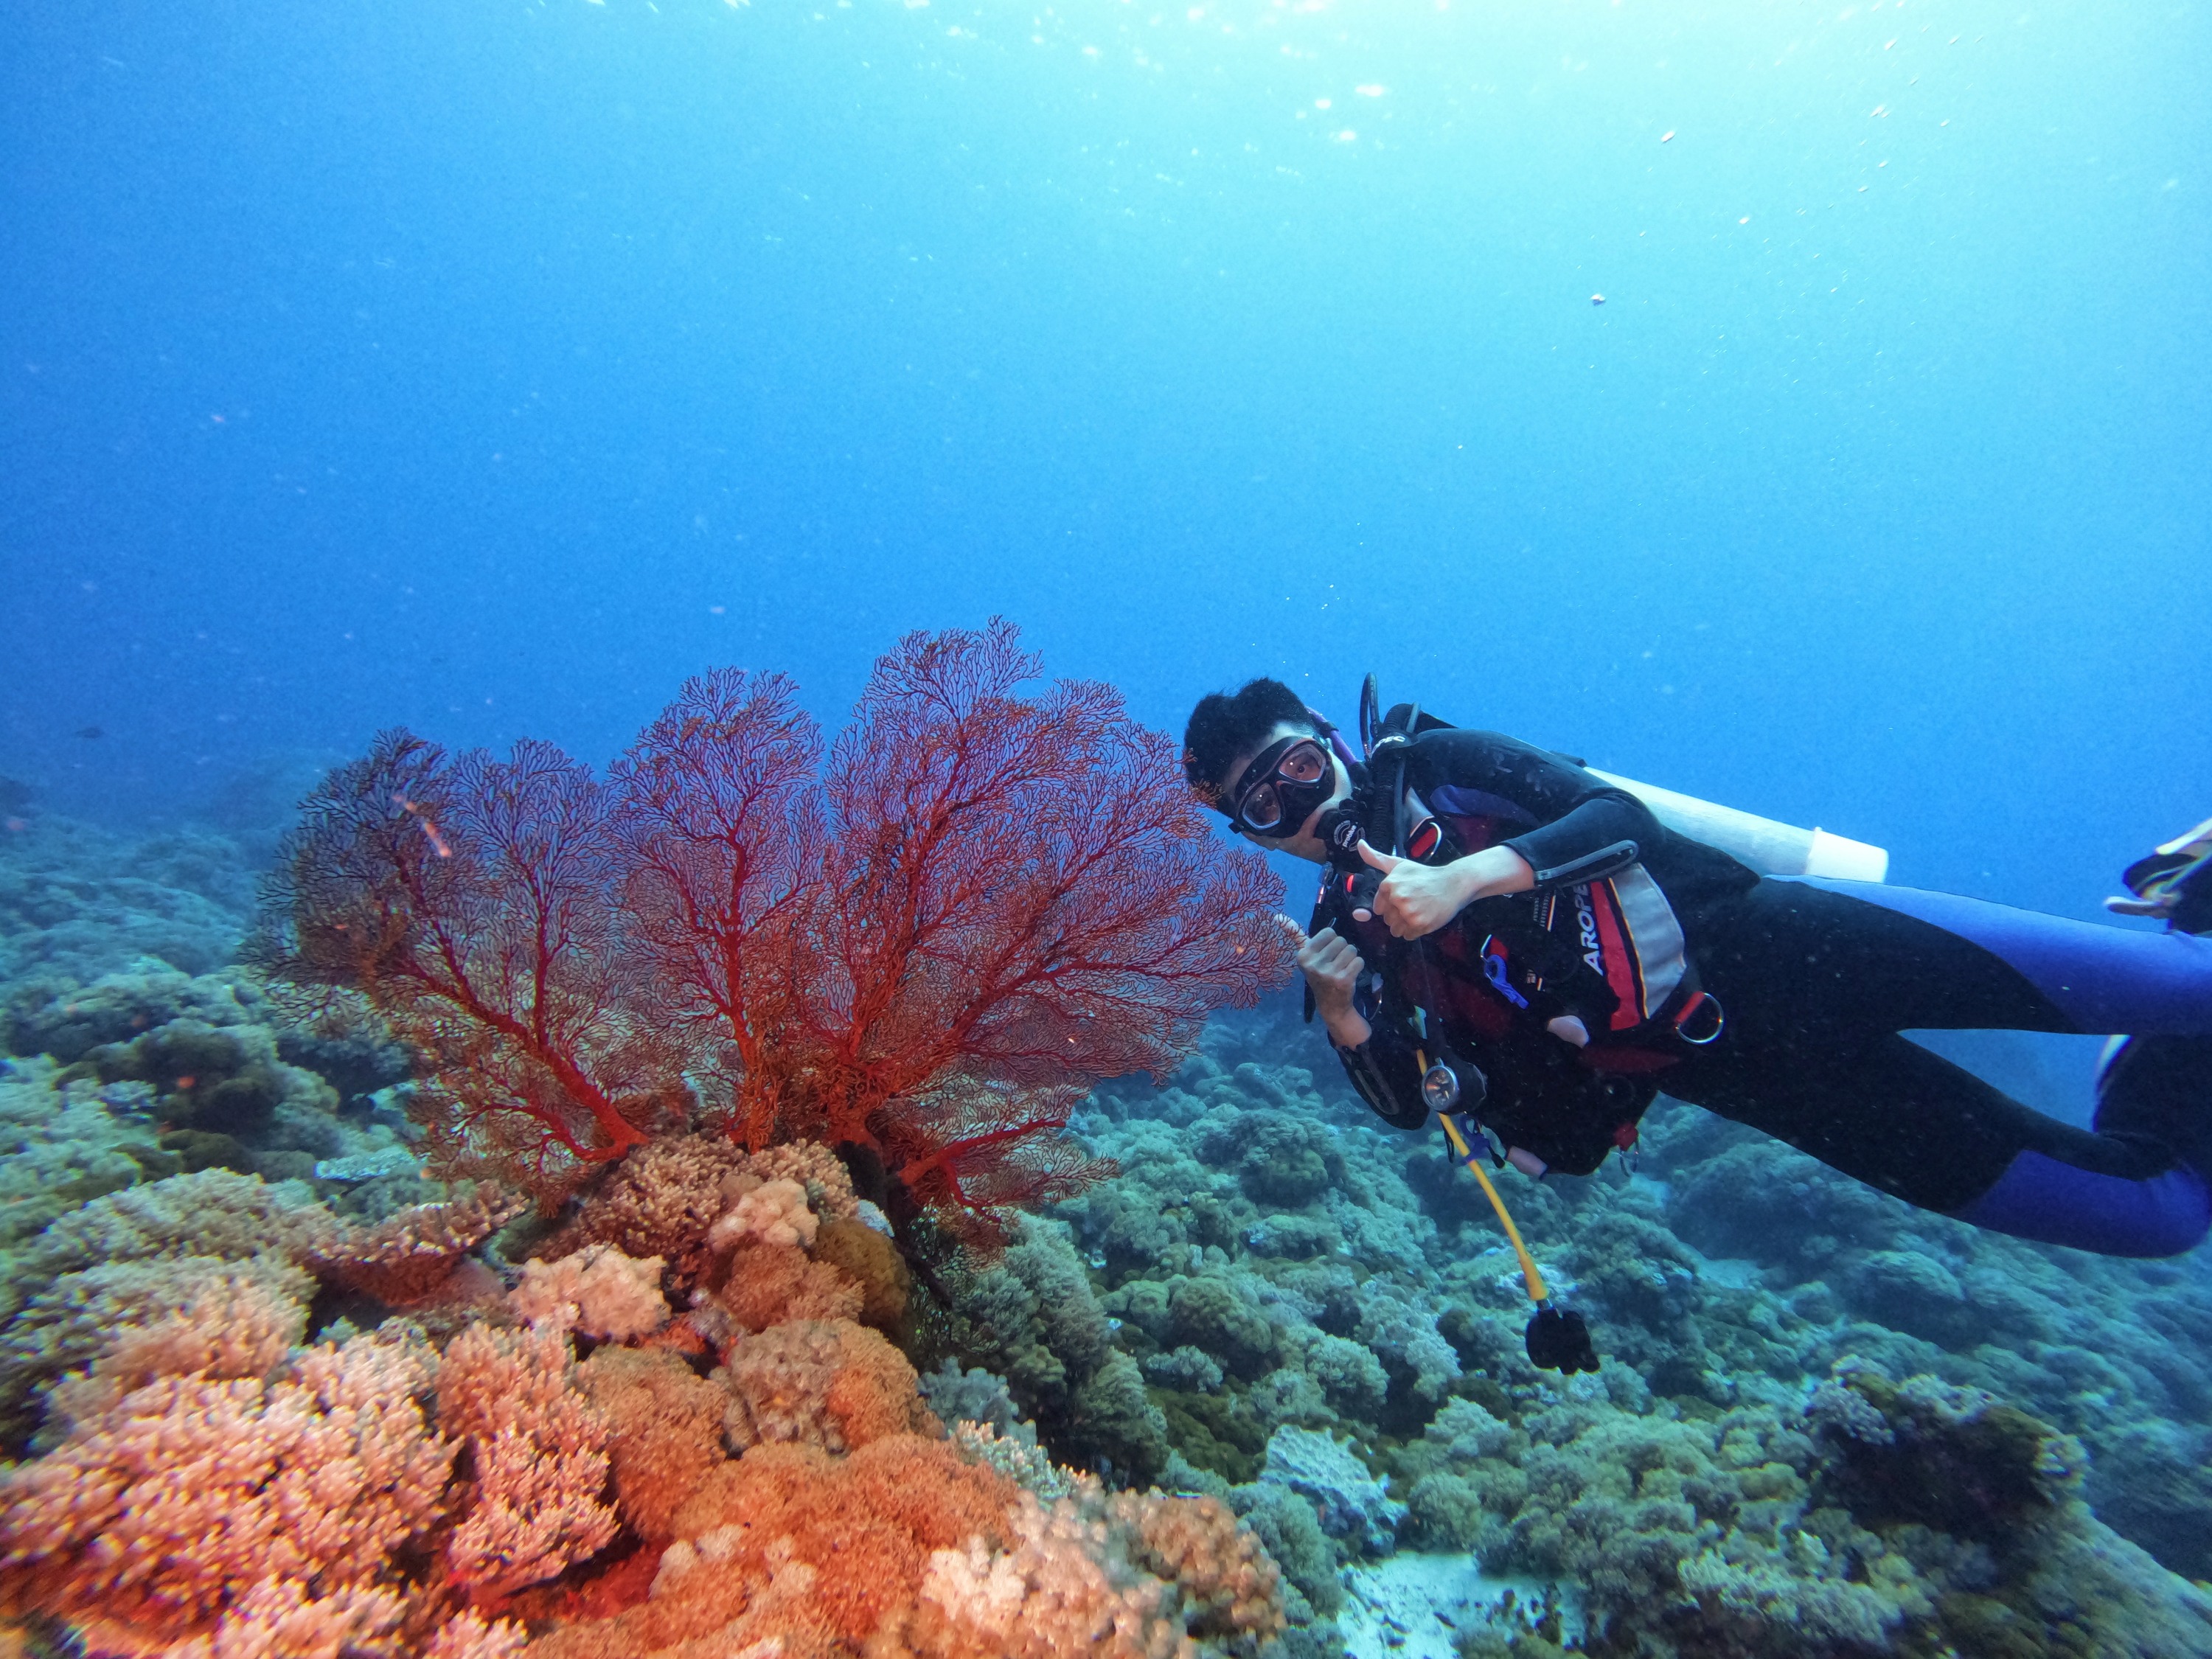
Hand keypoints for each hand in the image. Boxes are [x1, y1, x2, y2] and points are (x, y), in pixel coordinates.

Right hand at [1281, 916, 1370, 1046]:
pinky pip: (1358, 961)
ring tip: (1342, 969)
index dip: (1331, 942)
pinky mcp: (1343, 980)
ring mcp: (1328, 973)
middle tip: (1335, 964)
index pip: (1329, 932)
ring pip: (1351, 949)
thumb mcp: (1306, 955)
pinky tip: (1349, 976)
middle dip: (1341, 950)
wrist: (1331, 1005)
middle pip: (1341, 940)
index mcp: (1303, 955)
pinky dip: (1357, 966)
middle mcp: (1313, 964)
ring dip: (1350, 958)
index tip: (1325, 955)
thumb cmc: (1319, 974)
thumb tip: (1277, 915)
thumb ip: (1294, 934)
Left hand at [1355, 840, 1534, 939]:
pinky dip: (1415, 931)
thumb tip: (1360, 845)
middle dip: (1398, 915)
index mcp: (1388, 884)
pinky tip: (1425, 918)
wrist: (1454, 883)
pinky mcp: (1419, 924)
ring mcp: (1408, 912)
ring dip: (1406, 925)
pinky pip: (1407, 936)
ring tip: (1419, 911)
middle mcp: (1397, 898)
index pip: (1378, 907)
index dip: (1391, 905)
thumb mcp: (1399, 864)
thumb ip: (1376, 858)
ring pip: (1395, 930)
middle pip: (1387, 920)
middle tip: (1415, 903)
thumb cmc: (1424, 875)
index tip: (1405, 897)